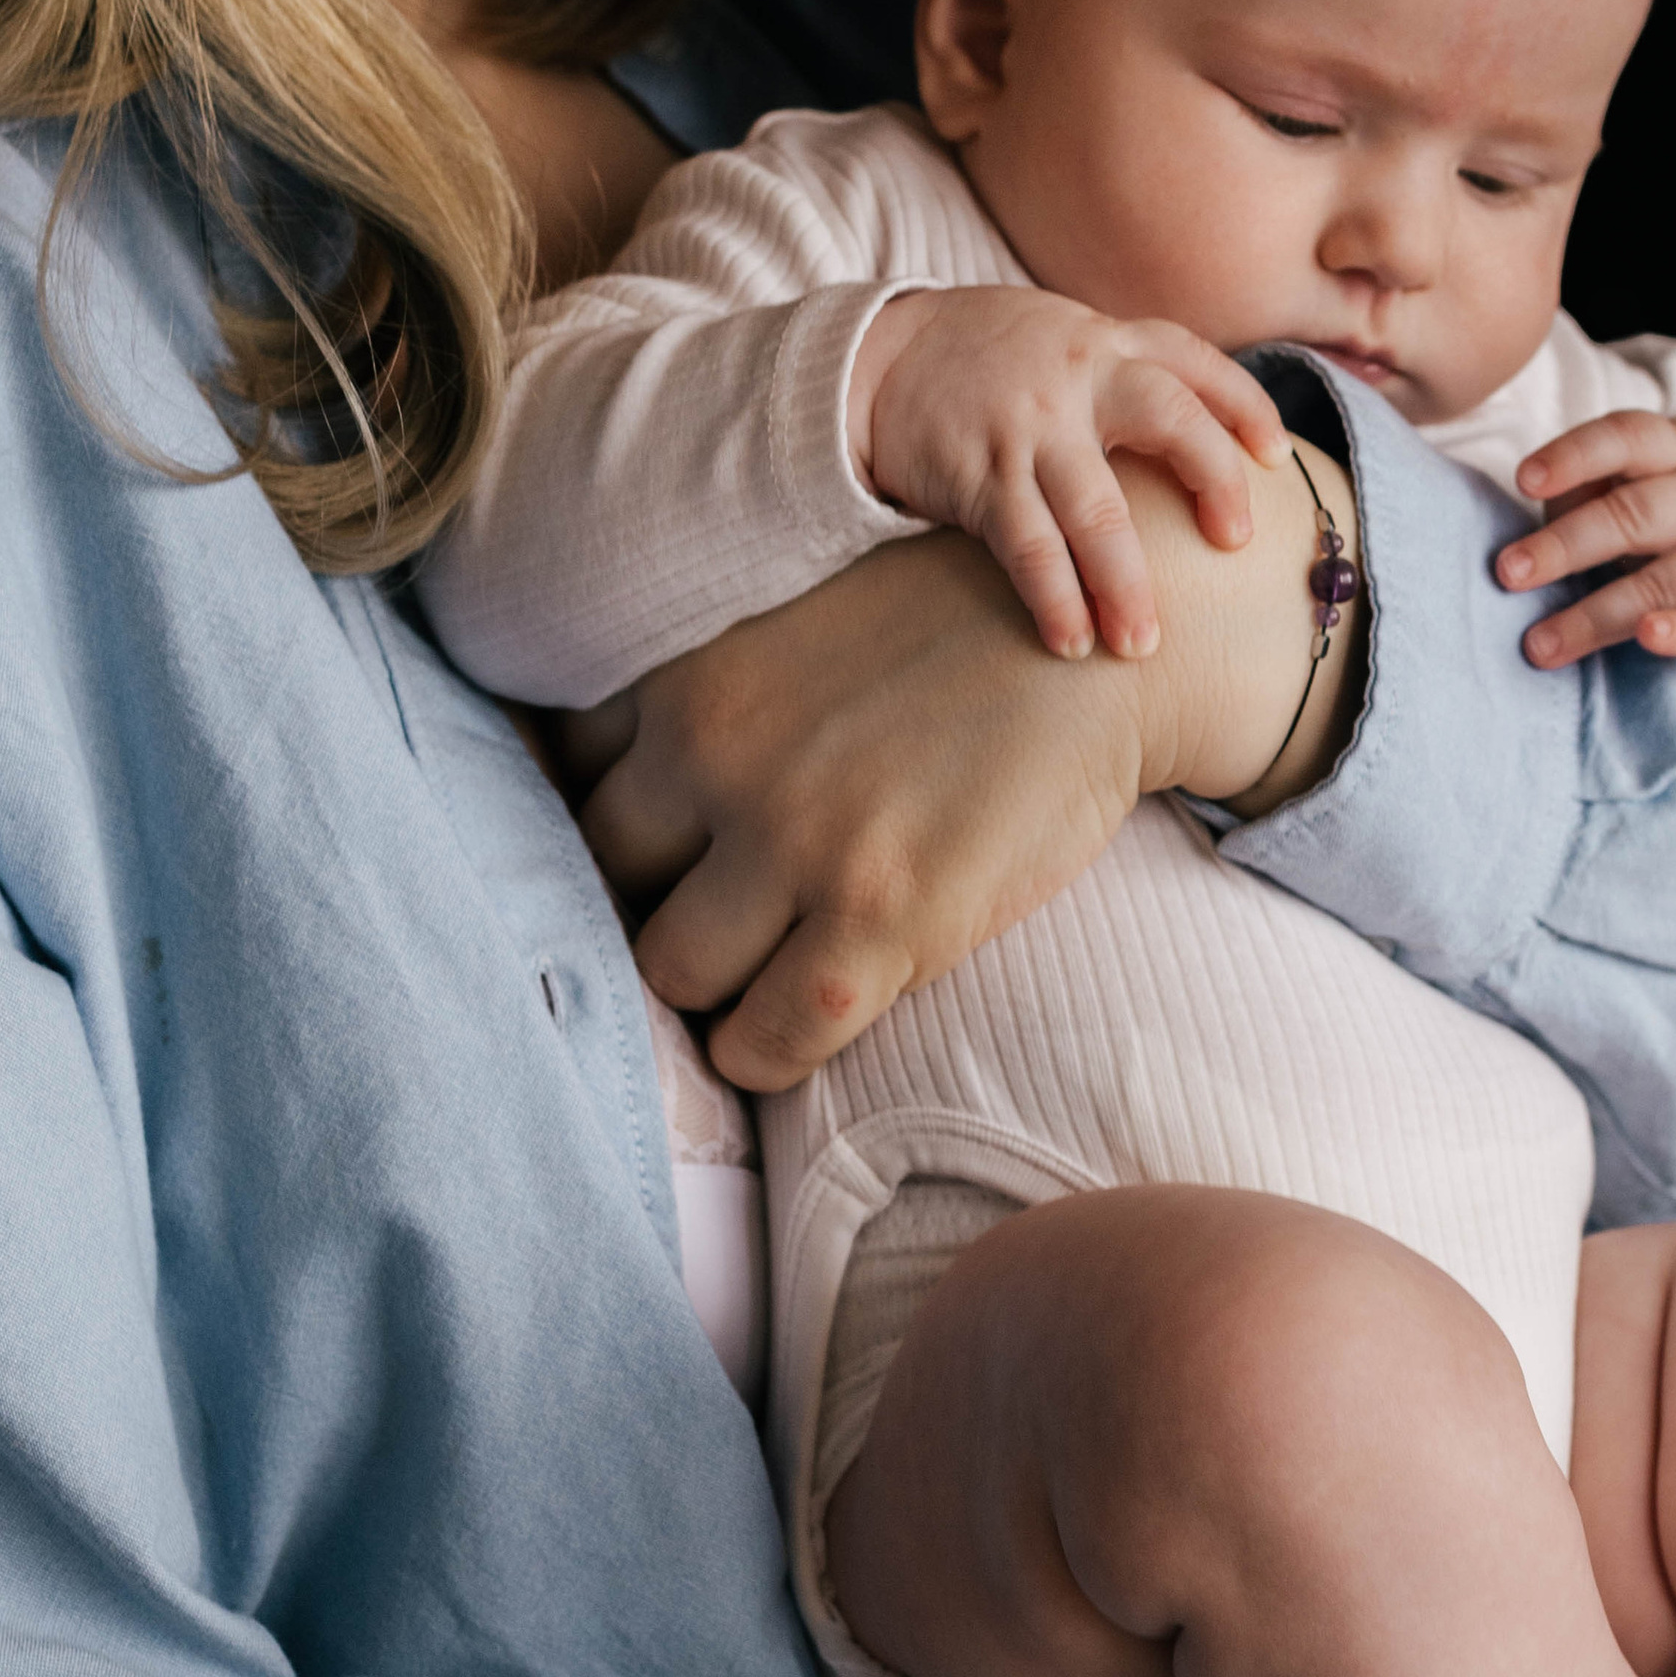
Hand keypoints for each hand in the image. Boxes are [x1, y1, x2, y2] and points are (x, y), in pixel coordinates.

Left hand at [571, 442, 1359, 1085]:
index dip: (613, 826)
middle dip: (645, 907)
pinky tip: (792, 1028)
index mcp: (693, 678)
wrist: (1105, 644)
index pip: (570, 778)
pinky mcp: (876, 924)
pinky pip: (763, 1042)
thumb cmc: (960, 635)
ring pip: (669, 973)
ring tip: (749, 982)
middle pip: (603, 881)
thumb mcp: (804, 625)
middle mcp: (718, 758)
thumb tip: (639, 786)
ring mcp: (793, 845)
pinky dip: (761, 1052)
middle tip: (703, 923)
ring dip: (703, 990)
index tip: (654, 850)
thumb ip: (720, 694)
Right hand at [848, 288, 1286, 662]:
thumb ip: (1123, 374)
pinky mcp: (980, 474)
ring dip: (1124, 581)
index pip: (1192, 361)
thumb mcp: (1061, 339)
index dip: (1242, 406)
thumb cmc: (987, 359)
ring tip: (1141, 645)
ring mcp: (1028, 426)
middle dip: (1210, 479)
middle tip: (1236, 542)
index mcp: (1104, 341)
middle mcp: (1077, 376)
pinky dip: (1053, 596)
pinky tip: (1071, 642)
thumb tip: (1205, 436)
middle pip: (1167, 418)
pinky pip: (1025, 545)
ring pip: (1094, 507)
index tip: (1277, 457)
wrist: (873, 358)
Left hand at [1495, 415, 1675, 720]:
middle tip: (1508, 573)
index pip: (1629, 437)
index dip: (1575, 456)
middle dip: (1567, 544)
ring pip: (1665, 581)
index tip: (1524, 480)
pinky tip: (1648, 637)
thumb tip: (1534, 522)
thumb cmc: (1673, 524)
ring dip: (1594, 614)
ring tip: (1538, 643)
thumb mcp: (1638, 489)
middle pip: (1639, 514)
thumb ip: (1586, 492)